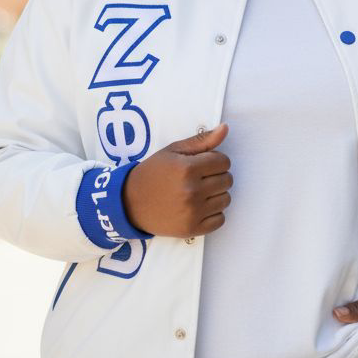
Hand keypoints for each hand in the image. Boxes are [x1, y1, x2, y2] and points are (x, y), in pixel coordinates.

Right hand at [121, 123, 232, 237]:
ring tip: (199, 192)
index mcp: (187, 169)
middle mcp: (192, 191)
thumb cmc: (153, 173)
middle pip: (227, 180)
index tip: (203, 164)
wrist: (130, 202)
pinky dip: (213, 213)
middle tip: (200, 178)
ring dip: (216, 195)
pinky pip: (220, 220)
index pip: (224, 162)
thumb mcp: (173, 151)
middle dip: (217, 176)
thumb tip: (225, 128)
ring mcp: (193, 212)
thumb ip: (202, 140)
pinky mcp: (192, 229)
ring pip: (226, 200)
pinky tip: (199, 207)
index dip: (215, 160)